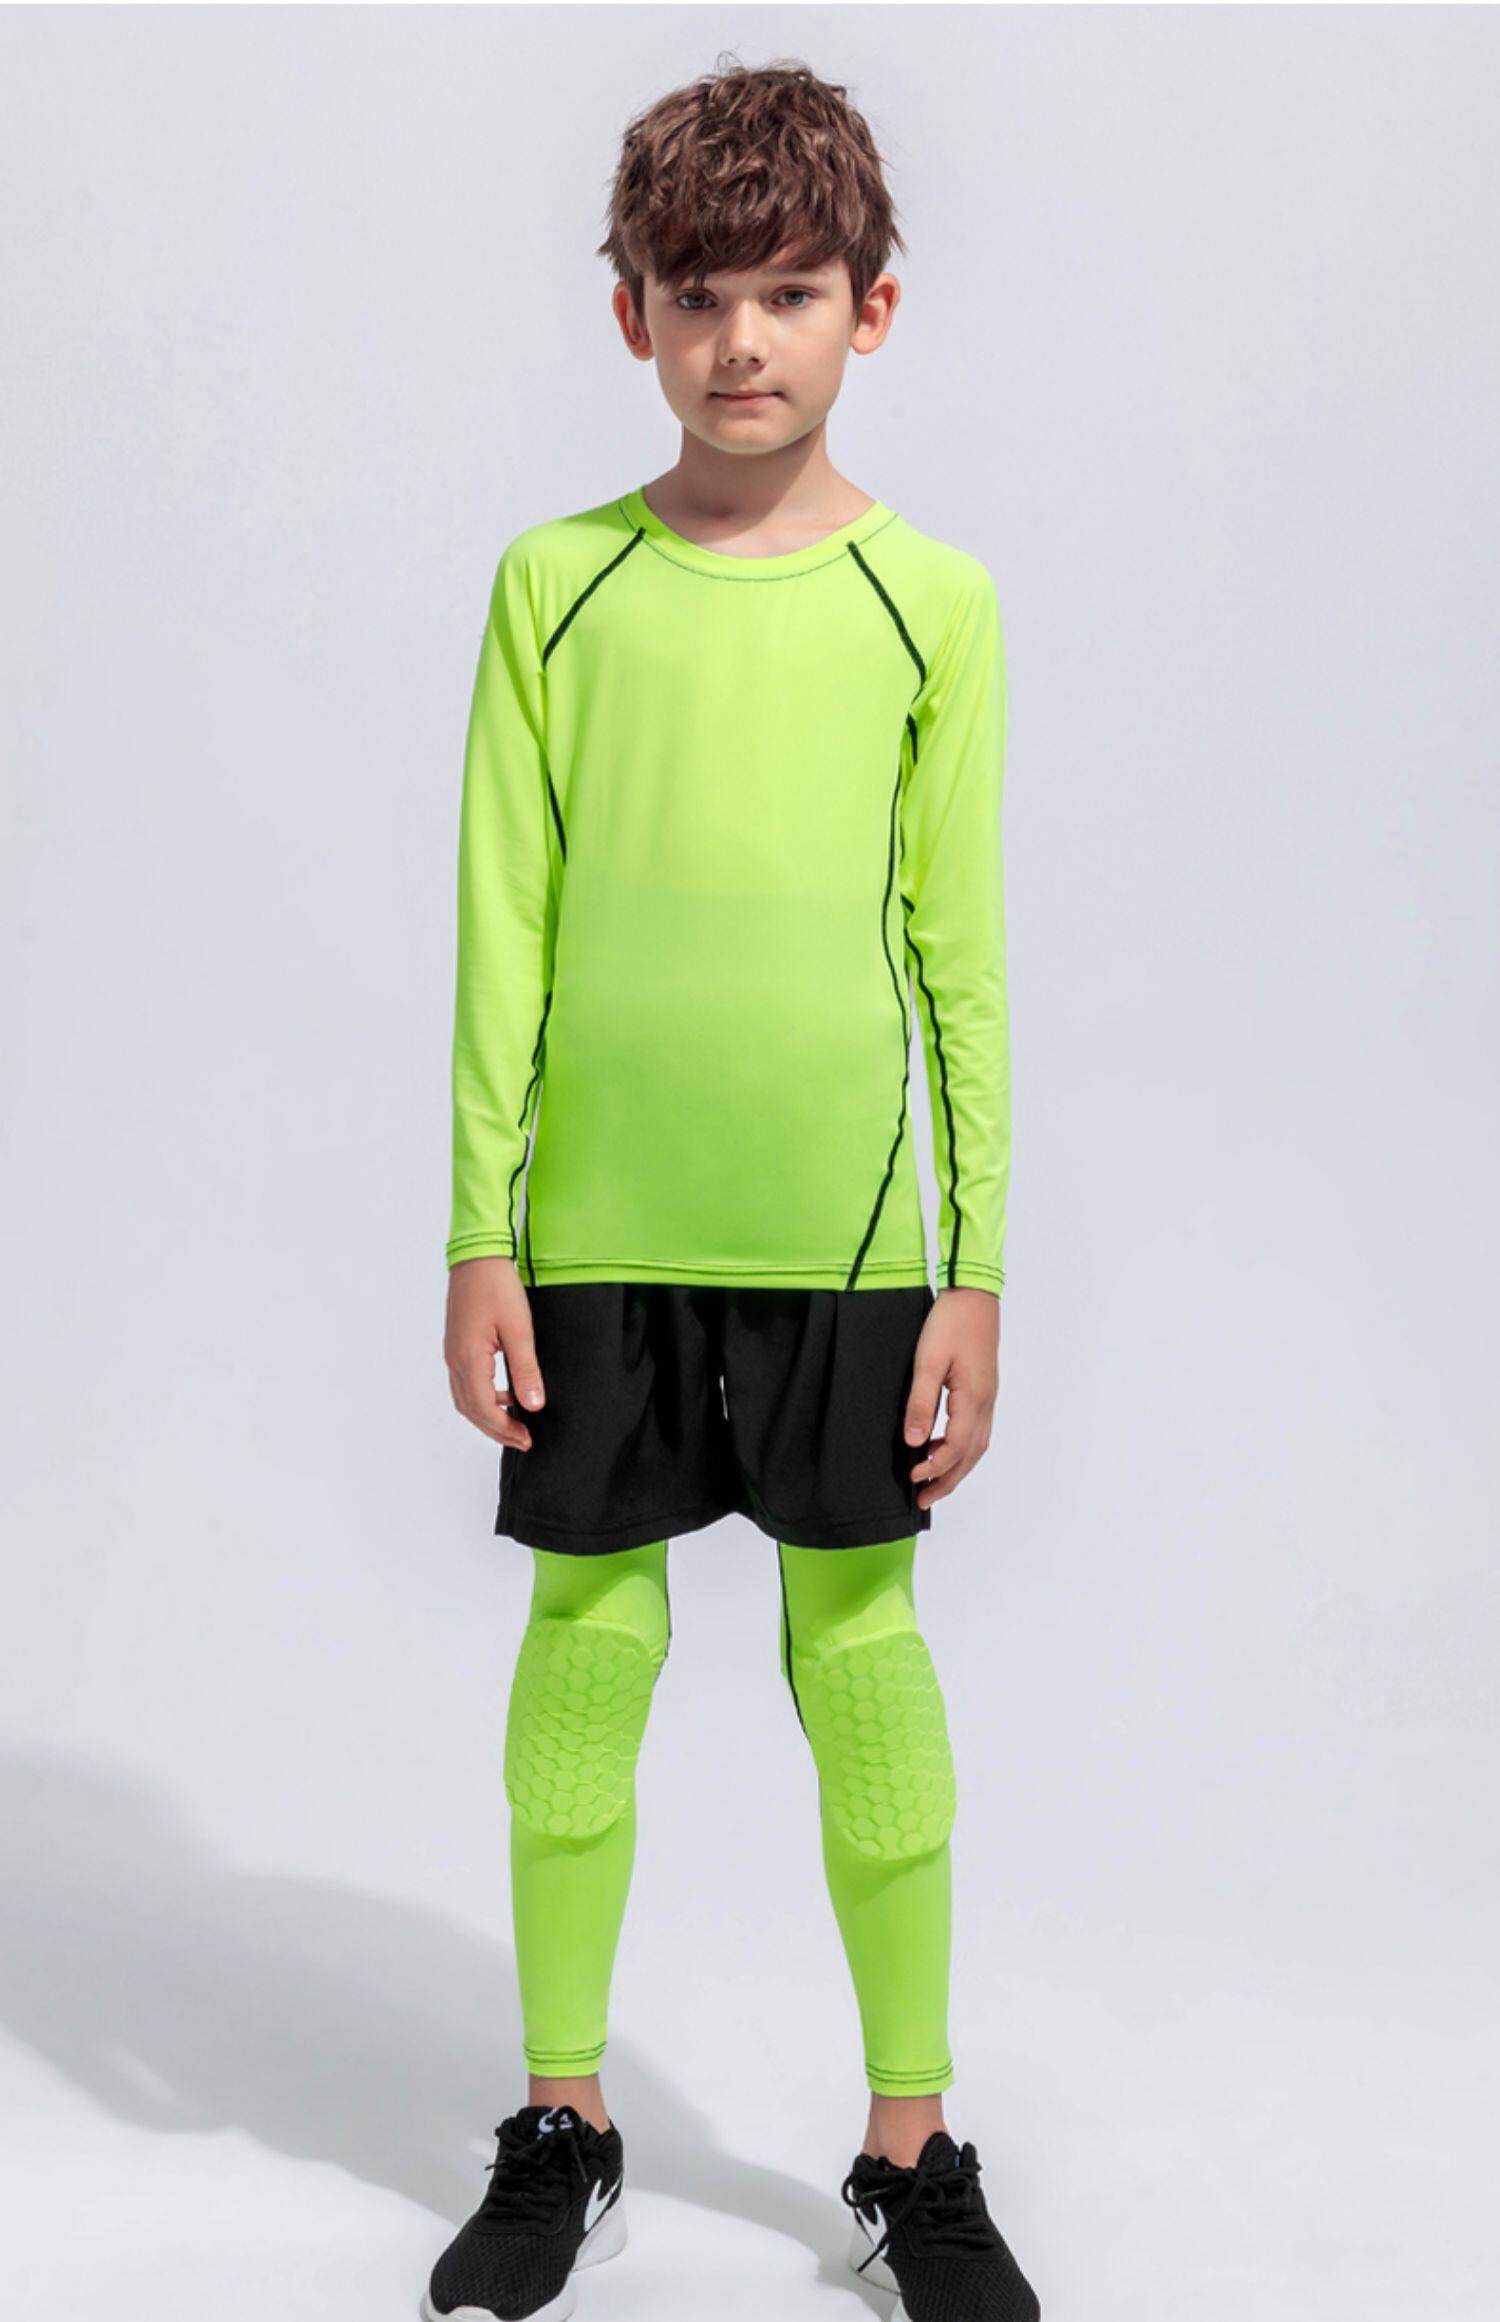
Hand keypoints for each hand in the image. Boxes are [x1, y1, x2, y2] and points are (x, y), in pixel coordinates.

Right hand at [444, 1256, 545, 1447]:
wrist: (478, 1258)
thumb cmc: (497, 1287)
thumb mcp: (520, 1330)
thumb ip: (526, 1371)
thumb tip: (534, 1405)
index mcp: (468, 1359)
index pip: (483, 1408)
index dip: (505, 1429)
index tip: (527, 1439)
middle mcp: (454, 1360)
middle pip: (470, 1409)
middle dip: (496, 1430)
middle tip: (523, 1440)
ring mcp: (453, 1354)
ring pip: (465, 1399)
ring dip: (488, 1415)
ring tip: (516, 1422)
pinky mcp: (457, 1346)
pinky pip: (466, 1383)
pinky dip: (483, 1398)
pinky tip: (506, 1393)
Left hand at [902, 1288, 999, 1507]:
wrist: (974, 1295)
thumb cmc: (950, 1323)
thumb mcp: (928, 1362)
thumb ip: (921, 1403)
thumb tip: (914, 1442)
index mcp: (973, 1399)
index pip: (956, 1448)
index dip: (935, 1468)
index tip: (913, 1477)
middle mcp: (986, 1403)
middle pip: (971, 1455)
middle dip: (948, 1480)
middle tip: (924, 1499)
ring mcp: (988, 1397)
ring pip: (977, 1445)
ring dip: (957, 1466)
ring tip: (933, 1479)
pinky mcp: (984, 1389)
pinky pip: (977, 1430)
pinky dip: (962, 1447)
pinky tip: (943, 1445)